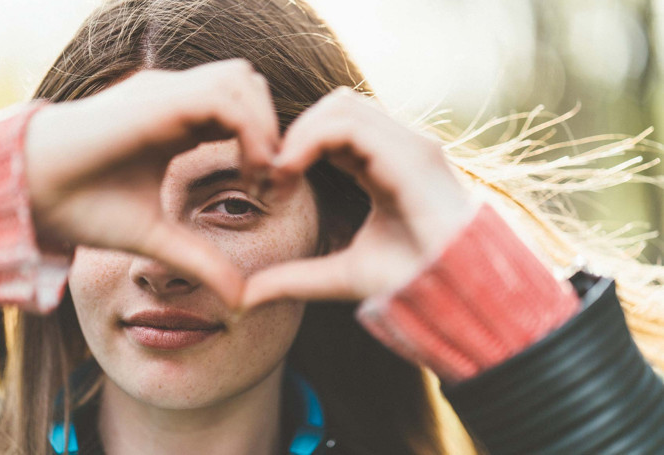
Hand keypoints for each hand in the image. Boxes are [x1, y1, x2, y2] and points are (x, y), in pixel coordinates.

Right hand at [25, 59, 278, 306]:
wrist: (30, 195)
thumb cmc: (83, 210)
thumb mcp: (157, 239)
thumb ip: (201, 262)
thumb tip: (241, 301)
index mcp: (177, 125)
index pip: (241, 113)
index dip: (266, 146)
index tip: (275, 191)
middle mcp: (175, 101)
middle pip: (249, 87)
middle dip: (273, 129)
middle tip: (277, 180)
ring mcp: (165, 94)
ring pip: (242, 81)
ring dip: (264, 126)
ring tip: (263, 176)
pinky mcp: (156, 100)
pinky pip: (222, 98)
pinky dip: (248, 128)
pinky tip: (249, 170)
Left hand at [242, 88, 475, 307]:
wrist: (459, 296)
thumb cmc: (410, 283)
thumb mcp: (341, 276)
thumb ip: (296, 278)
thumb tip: (248, 296)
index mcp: (385, 166)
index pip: (335, 128)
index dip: (297, 144)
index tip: (271, 182)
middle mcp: (399, 148)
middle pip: (335, 107)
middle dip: (295, 132)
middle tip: (269, 173)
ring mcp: (409, 146)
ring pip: (341, 106)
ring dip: (300, 133)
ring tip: (279, 172)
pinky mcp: (413, 155)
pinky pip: (350, 124)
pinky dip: (311, 138)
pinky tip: (292, 169)